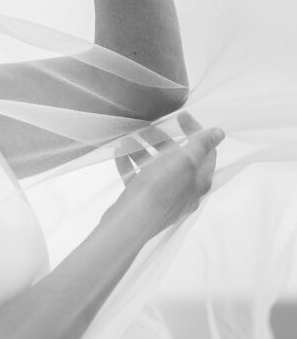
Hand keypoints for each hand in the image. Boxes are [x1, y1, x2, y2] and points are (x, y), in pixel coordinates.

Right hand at [114, 112, 224, 234]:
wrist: (131, 222)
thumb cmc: (160, 190)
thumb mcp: (184, 162)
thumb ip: (201, 146)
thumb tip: (220, 132)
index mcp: (198, 182)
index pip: (206, 152)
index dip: (196, 130)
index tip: (180, 115)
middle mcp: (184, 191)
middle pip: (178, 159)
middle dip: (163, 140)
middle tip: (149, 128)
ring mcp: (162, 198)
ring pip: (155, 167)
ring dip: (143, 150)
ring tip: (130, 138)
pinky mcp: (143, 202)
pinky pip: (137, 178)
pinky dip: (129, 163)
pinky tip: (119, 152)